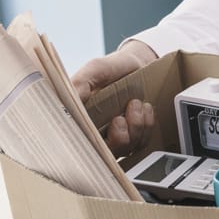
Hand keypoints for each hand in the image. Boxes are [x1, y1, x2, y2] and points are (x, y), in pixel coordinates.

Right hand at [70, 41, 157, 156]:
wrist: (138, 64)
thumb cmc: (113, 67)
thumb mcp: (95, 69)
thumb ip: (81, 82)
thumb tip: (71, 98)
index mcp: (78, 119)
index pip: (76, 143)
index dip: (89, 142)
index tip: (101, 127)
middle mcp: (94, 132)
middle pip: (102, 154)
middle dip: (118, 138)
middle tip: (120, 117)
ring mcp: (114, 136)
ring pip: (124, 149)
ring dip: (135, 127)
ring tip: (136, 103)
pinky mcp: (133, 136)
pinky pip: (141, 143)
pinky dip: (146, 126)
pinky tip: (145, 109)